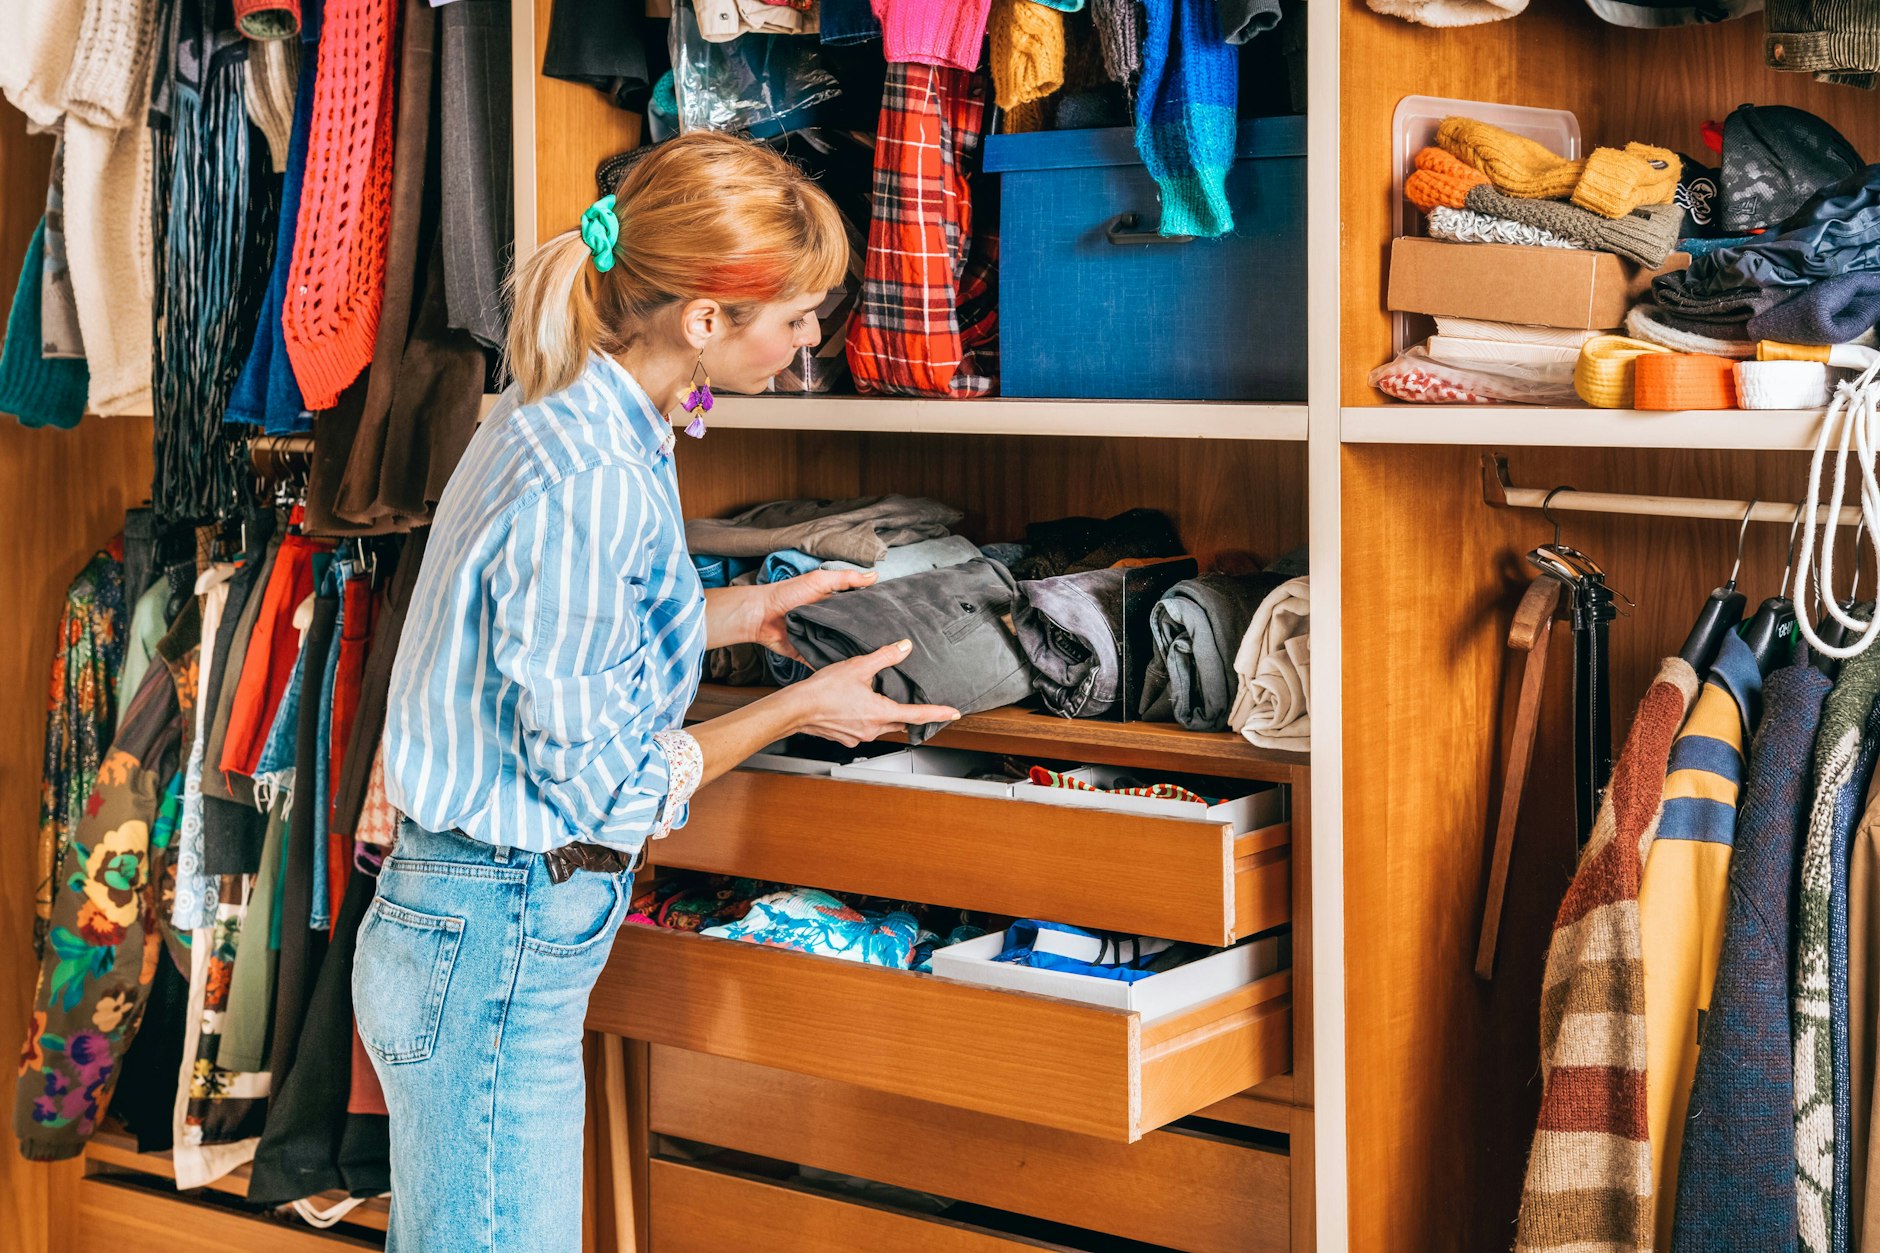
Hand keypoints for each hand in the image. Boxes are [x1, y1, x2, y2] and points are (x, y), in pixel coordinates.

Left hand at [754, 567, 877, 660]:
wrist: (761, 615)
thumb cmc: (788, 593)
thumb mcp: (819, 580)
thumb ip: (846, 578)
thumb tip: (874, 575)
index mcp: (833, 605)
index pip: (859, 609)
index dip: (873, 613)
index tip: (892, 618)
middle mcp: (830, 623)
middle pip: (853, 631)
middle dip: (866, 636)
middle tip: (888, 642)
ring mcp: (821, 640)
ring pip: (843, 648)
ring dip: (853, 652)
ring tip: (875, 658)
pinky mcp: (811, 654)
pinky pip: (827, 662)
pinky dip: (836, 665)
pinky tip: (852, 670)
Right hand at [786, 639, 960, 746]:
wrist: (796, 709)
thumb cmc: (822, 690)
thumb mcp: (858, 667)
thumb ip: (884, 657)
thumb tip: (904, 647)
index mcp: (880, 713)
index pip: (917, 715)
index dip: (938, 713)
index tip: (953, 712)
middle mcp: (872, 729)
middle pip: (901, 723)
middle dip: (911, 715)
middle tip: (919, 705)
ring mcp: (859, 736)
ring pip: (883, 727)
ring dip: (888, 716)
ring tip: (885, 701)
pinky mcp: (846, 738)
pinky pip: (865, 730)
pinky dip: (869, 719)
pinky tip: (859, 707)